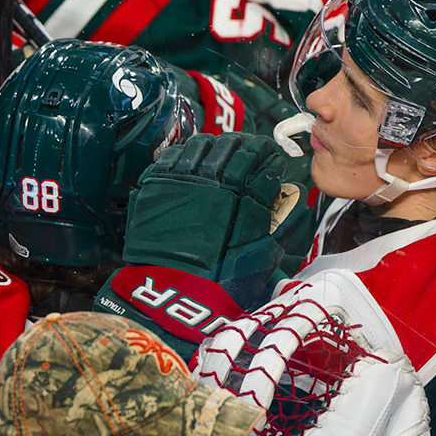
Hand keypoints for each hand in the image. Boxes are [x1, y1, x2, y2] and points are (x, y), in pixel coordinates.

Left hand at [122, 131, 294, 283]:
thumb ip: (273, 223)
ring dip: (216, 145)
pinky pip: (172, 155)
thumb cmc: (220, 281)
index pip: (264, 163)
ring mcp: (184, 182)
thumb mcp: (262, 255)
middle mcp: (216, 184)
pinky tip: (188, 157)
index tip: (272, 159)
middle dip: (246, 146)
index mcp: (245, 198)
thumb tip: (277, 198)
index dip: (270, 158)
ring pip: (203, 145)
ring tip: (220, 150)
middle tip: (249, 149)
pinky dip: (184, 152)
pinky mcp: (158, 186)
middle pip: (234, 147)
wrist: (175, 291)